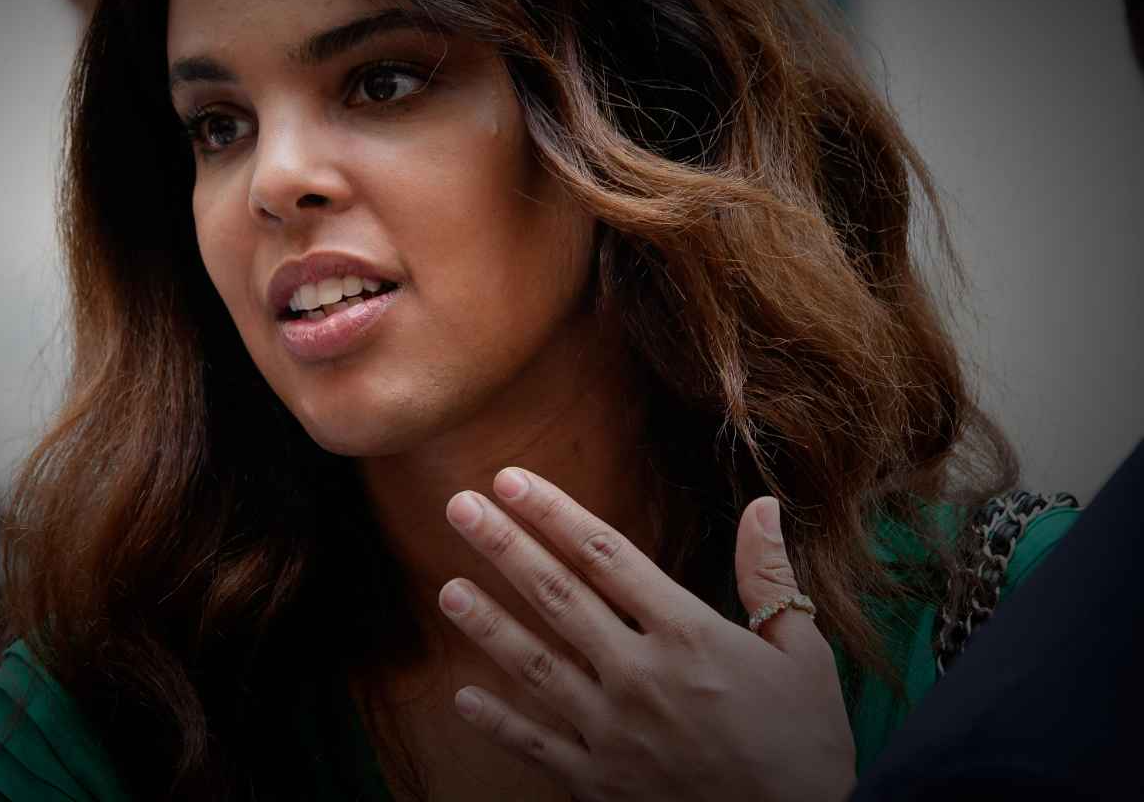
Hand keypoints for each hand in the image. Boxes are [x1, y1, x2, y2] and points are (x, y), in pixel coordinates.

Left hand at [438, 466, 854, 801]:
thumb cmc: (805, 744)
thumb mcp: (803, 655)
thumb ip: (769, 578)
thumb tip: (765, 506)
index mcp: (687, 634)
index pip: (606, 555)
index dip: (553, 513)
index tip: (511, 479)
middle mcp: (640, 674)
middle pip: (558, 596)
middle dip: (503, 546)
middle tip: (459, 506)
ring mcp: (614, 730)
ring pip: (535, 664)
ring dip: (487, 624)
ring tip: (446, 589)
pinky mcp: (600, 781)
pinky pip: (537, 746)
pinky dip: (498, 722)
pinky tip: (462, 695)